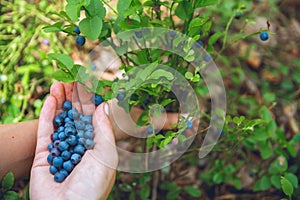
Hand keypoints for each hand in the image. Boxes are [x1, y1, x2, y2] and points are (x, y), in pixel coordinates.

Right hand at [30, 82, 117, 199]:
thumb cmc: (93, 185)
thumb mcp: (106, 154)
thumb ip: (104, 129)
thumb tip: (104, 106)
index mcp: (96, 148)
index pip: (92, 120)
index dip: (90, 102)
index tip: (88, 84)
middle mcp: (79, 148)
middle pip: (75, 118)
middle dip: (73, 99)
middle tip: (71, 79)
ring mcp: (61, 151)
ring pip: (59, 122)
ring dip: (59, 102)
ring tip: (58, 83)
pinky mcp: (43, 156)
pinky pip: (45, 132)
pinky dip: (47, 115)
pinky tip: (50, 99)